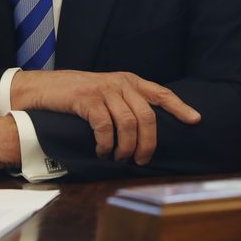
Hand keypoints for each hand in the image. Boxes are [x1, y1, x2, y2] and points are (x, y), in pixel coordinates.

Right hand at [10, 70, 199, 164]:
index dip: (180, 107)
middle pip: (147, 116)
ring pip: (128, 123)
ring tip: (119, 158)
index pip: (161, 93)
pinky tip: (102, 151)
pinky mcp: (87, 99)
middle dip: (148, 143)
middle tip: (141, 160)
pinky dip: (106, 144)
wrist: (45, 88)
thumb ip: (125, 102)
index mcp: (129, 81)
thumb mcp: (107, 93)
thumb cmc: (78, 96)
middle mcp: (120, 83)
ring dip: (126, 148)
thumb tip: (146, 130)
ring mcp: (104, 89)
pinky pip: (105, 126)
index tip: (196, 120)